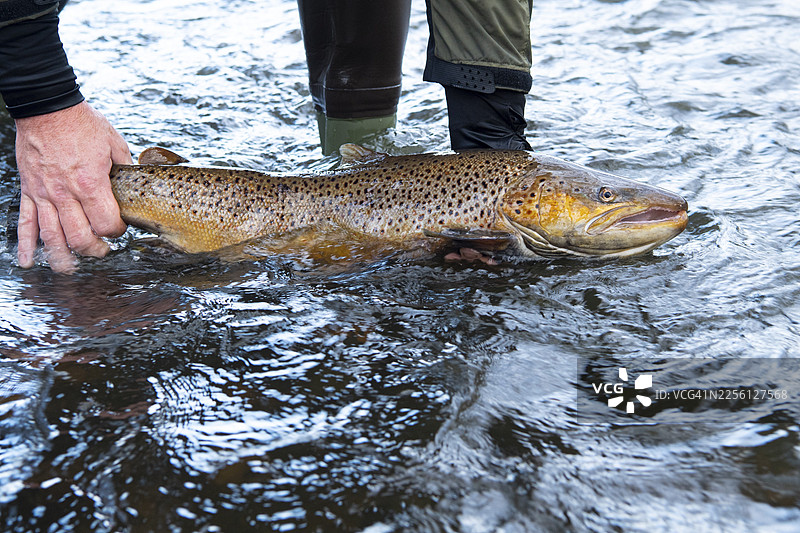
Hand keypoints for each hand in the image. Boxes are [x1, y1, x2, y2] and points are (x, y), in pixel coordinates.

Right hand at [15, 101, 131, 271]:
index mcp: (90, 184)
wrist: (48, 107)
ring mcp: (44, 193)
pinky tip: (29, 261)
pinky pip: (25, 222)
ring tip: (70, 268)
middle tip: (102, 250)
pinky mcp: (29, 190)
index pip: (105, 224)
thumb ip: (124, 170)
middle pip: (78, 238)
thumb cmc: (82, 123)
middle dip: (93, 250)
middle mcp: (65, 193)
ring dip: (62, 258)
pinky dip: (26, 245)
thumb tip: (133, 184)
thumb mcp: (114, 144)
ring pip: (51, 237)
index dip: (117, 232)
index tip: (120, 228)